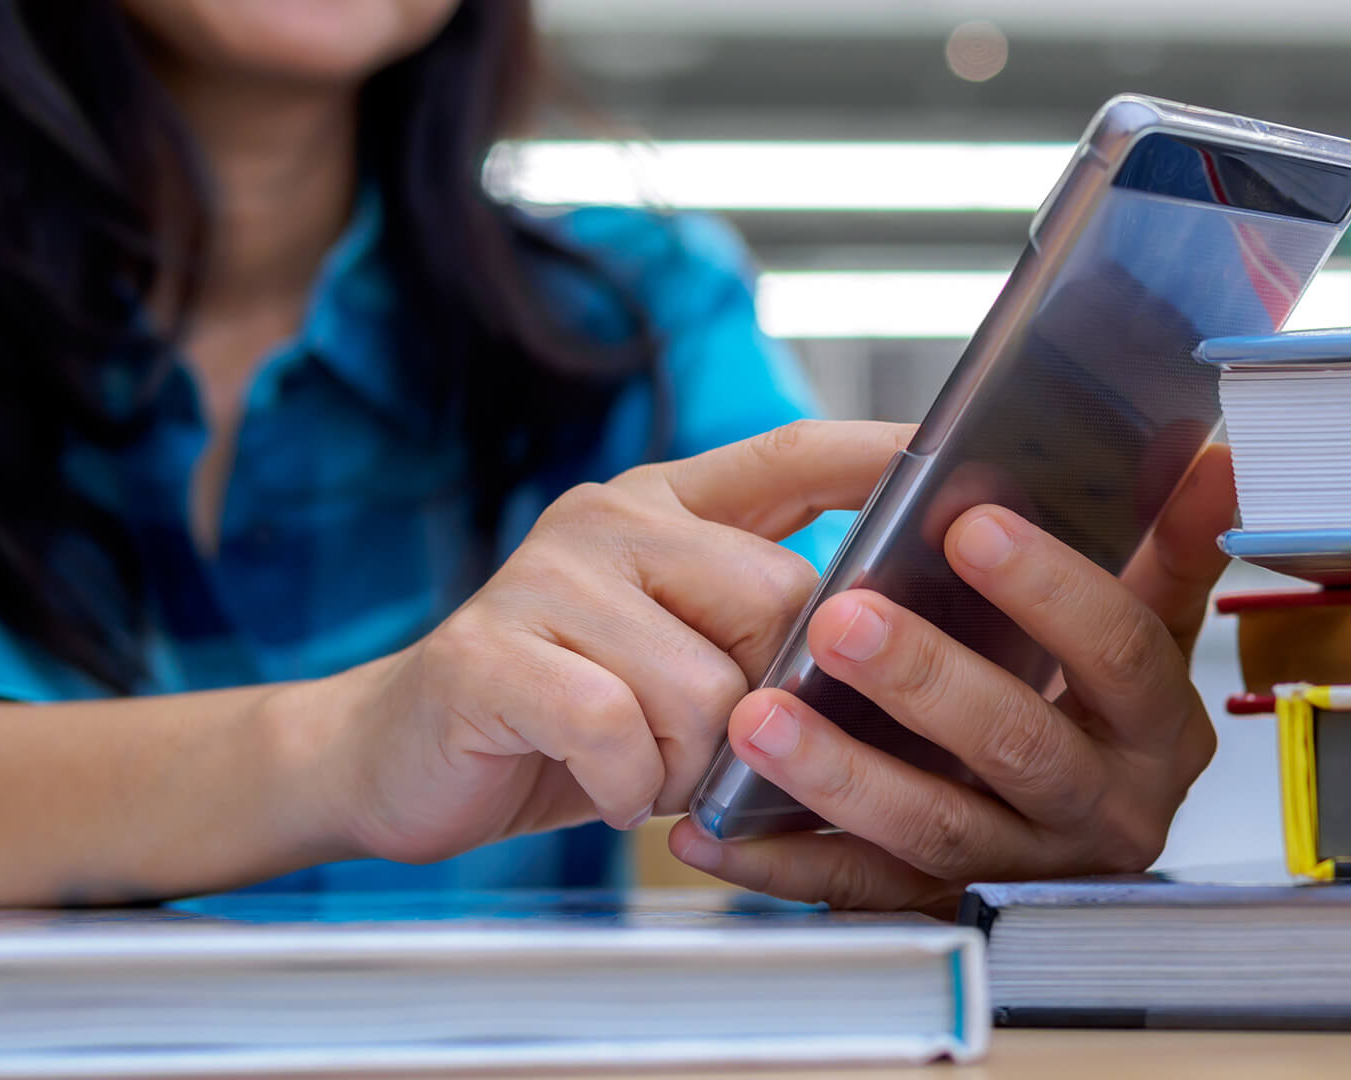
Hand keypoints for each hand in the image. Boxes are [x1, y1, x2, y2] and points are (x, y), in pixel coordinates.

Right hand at [299, 421, 911, 865]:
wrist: (396, 755)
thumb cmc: (565, 713)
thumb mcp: (678, 654)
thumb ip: (762, 626)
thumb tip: (890, 641)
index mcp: (666, 506)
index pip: (793, 455)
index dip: (879, 455)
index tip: (954, 454)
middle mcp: (611, 521)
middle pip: (778, 597)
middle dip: (768, 699)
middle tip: (712, 740)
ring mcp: (548, 580)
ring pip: (709, 685)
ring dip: (690, 761)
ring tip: (644, 764)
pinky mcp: (494, 654)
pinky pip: (622, 733)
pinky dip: (626, 787)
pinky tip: (598, 784)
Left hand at [666, 443, 1235, 914]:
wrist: (1074, 833)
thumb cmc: (1096, 703)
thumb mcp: (1149, 624)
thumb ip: (1173, 544)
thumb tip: (1212, 458)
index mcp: (1156, 726)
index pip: (1122, 653)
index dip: (1052, 590)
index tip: (972, 523)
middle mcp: (1104, 808)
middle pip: (1020, 745)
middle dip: (927, 680)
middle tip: (842, 619)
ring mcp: (1024, 869)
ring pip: (934, 829)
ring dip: (842, 775)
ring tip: (758, 718)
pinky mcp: (948, 911)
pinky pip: (862, 894)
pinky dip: (785, 862)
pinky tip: (716, 825)